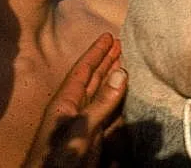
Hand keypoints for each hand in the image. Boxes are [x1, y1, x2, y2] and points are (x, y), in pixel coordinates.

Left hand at [23, 33, 125, 167]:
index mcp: (65, 102)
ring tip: (129, 63)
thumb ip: (101, 101)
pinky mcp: (96, 138)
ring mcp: (86, 124)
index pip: (82, 71)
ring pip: (103, 94)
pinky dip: (121, 100)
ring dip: (115, 78)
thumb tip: (122, 71)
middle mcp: (75, 109)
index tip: (109, 36)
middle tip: (123, 44)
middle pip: (93, 79)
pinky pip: (111, 113)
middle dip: (107, 61)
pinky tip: (131, 94)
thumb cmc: (59, 157)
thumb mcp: (81, 127)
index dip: (95, 53)